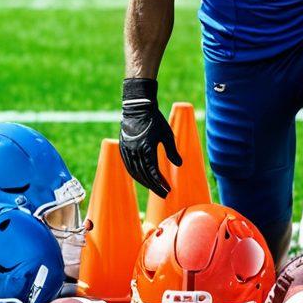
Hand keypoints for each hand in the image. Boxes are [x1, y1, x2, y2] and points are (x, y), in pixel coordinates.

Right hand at [119, 78, 180, 197]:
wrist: (137, 108)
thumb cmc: (155, 120)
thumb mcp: (166, 134)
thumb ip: (172, 151)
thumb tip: (179, 165)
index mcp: (146, 149)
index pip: (153, 172)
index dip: (160, 183)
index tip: (168, 191)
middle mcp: (134, 152)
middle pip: (144, 175)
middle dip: (154, 187)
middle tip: (164, 194)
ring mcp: (127, 151)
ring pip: (135, 172)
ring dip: (145, 183)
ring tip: (155, 188)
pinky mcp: (123, 148)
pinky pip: (128, 166)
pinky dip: (135, 175)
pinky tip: (142, 178)